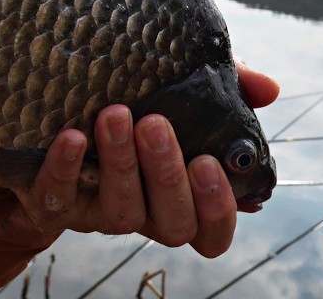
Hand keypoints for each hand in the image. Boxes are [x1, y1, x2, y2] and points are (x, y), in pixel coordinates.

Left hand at [13, 62, 279, 256]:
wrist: (58, 115)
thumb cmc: (140, 105)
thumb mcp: (185, 91)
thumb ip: (231, 88)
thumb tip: (267, 88)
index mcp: (183, 197)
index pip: (212, 233)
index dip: (216, 210)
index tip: (207, 162)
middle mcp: (147, 213)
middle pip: (171, 222)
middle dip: (166, 175)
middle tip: (154, 125)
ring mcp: (100, 213)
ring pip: (121, 210)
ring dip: (120, 162)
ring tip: (115, 114)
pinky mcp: (55, 205)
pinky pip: (58, 200)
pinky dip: (65, 169)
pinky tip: (72, 137)